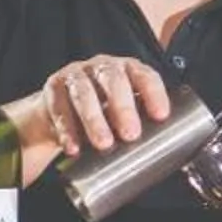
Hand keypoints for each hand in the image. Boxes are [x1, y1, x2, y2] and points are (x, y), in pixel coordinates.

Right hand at [35, 55, 171, 159]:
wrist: (57, 113)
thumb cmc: (101, 113)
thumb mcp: (123, 114)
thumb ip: (142, 125)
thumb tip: (167, 155)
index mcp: (127, 69)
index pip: (144, 75)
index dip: (154, 93)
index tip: (161, 116)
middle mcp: (102, 67)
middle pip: (114, 80)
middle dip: (123, 107)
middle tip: (131, 134)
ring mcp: (76, 75)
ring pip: (84, 93)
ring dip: (94, 120)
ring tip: (104, 144)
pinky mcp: (53, 88)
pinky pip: (59, 108)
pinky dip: (66, 130)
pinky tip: (74, 147)